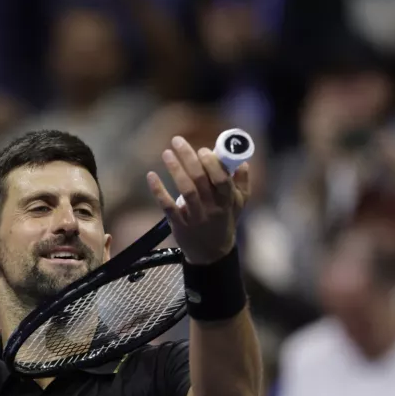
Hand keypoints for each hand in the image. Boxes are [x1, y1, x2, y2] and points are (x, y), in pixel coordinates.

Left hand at [146, 136, 250, 264]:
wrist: (211, 254)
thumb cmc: (225, 223)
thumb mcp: (239, 205)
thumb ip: (242, 183)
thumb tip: (243, 162)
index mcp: (227, 201)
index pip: (222, 180)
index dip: (212, 163)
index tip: (203, 149)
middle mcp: (212, 208)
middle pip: (201, 180)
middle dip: (189, 158)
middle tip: (178, 141)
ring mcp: (195, 217)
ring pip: (185, 190)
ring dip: (175, 169)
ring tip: (167, 153)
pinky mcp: (179, 224)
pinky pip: (168, 206)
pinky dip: (159, 191)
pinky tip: (151, 175)